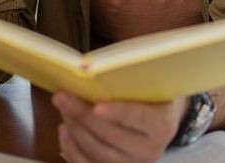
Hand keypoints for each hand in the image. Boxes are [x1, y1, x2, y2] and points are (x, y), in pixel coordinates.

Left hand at [53, 92, 187, 162]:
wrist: (158, 118)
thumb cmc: (149, 96)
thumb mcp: (147, 84)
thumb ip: (127, 79)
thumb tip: (95, 71)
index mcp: (161, 124)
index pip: (139, 117)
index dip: (117, 112)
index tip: (97, 106)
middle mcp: (149, 150)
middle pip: (111, 135)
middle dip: (82, 115)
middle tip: (63, 97)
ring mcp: (131, 162)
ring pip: (96, 151)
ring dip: (75, 128)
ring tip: (63, 107)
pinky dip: (71, 148)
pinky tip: (64, 129)